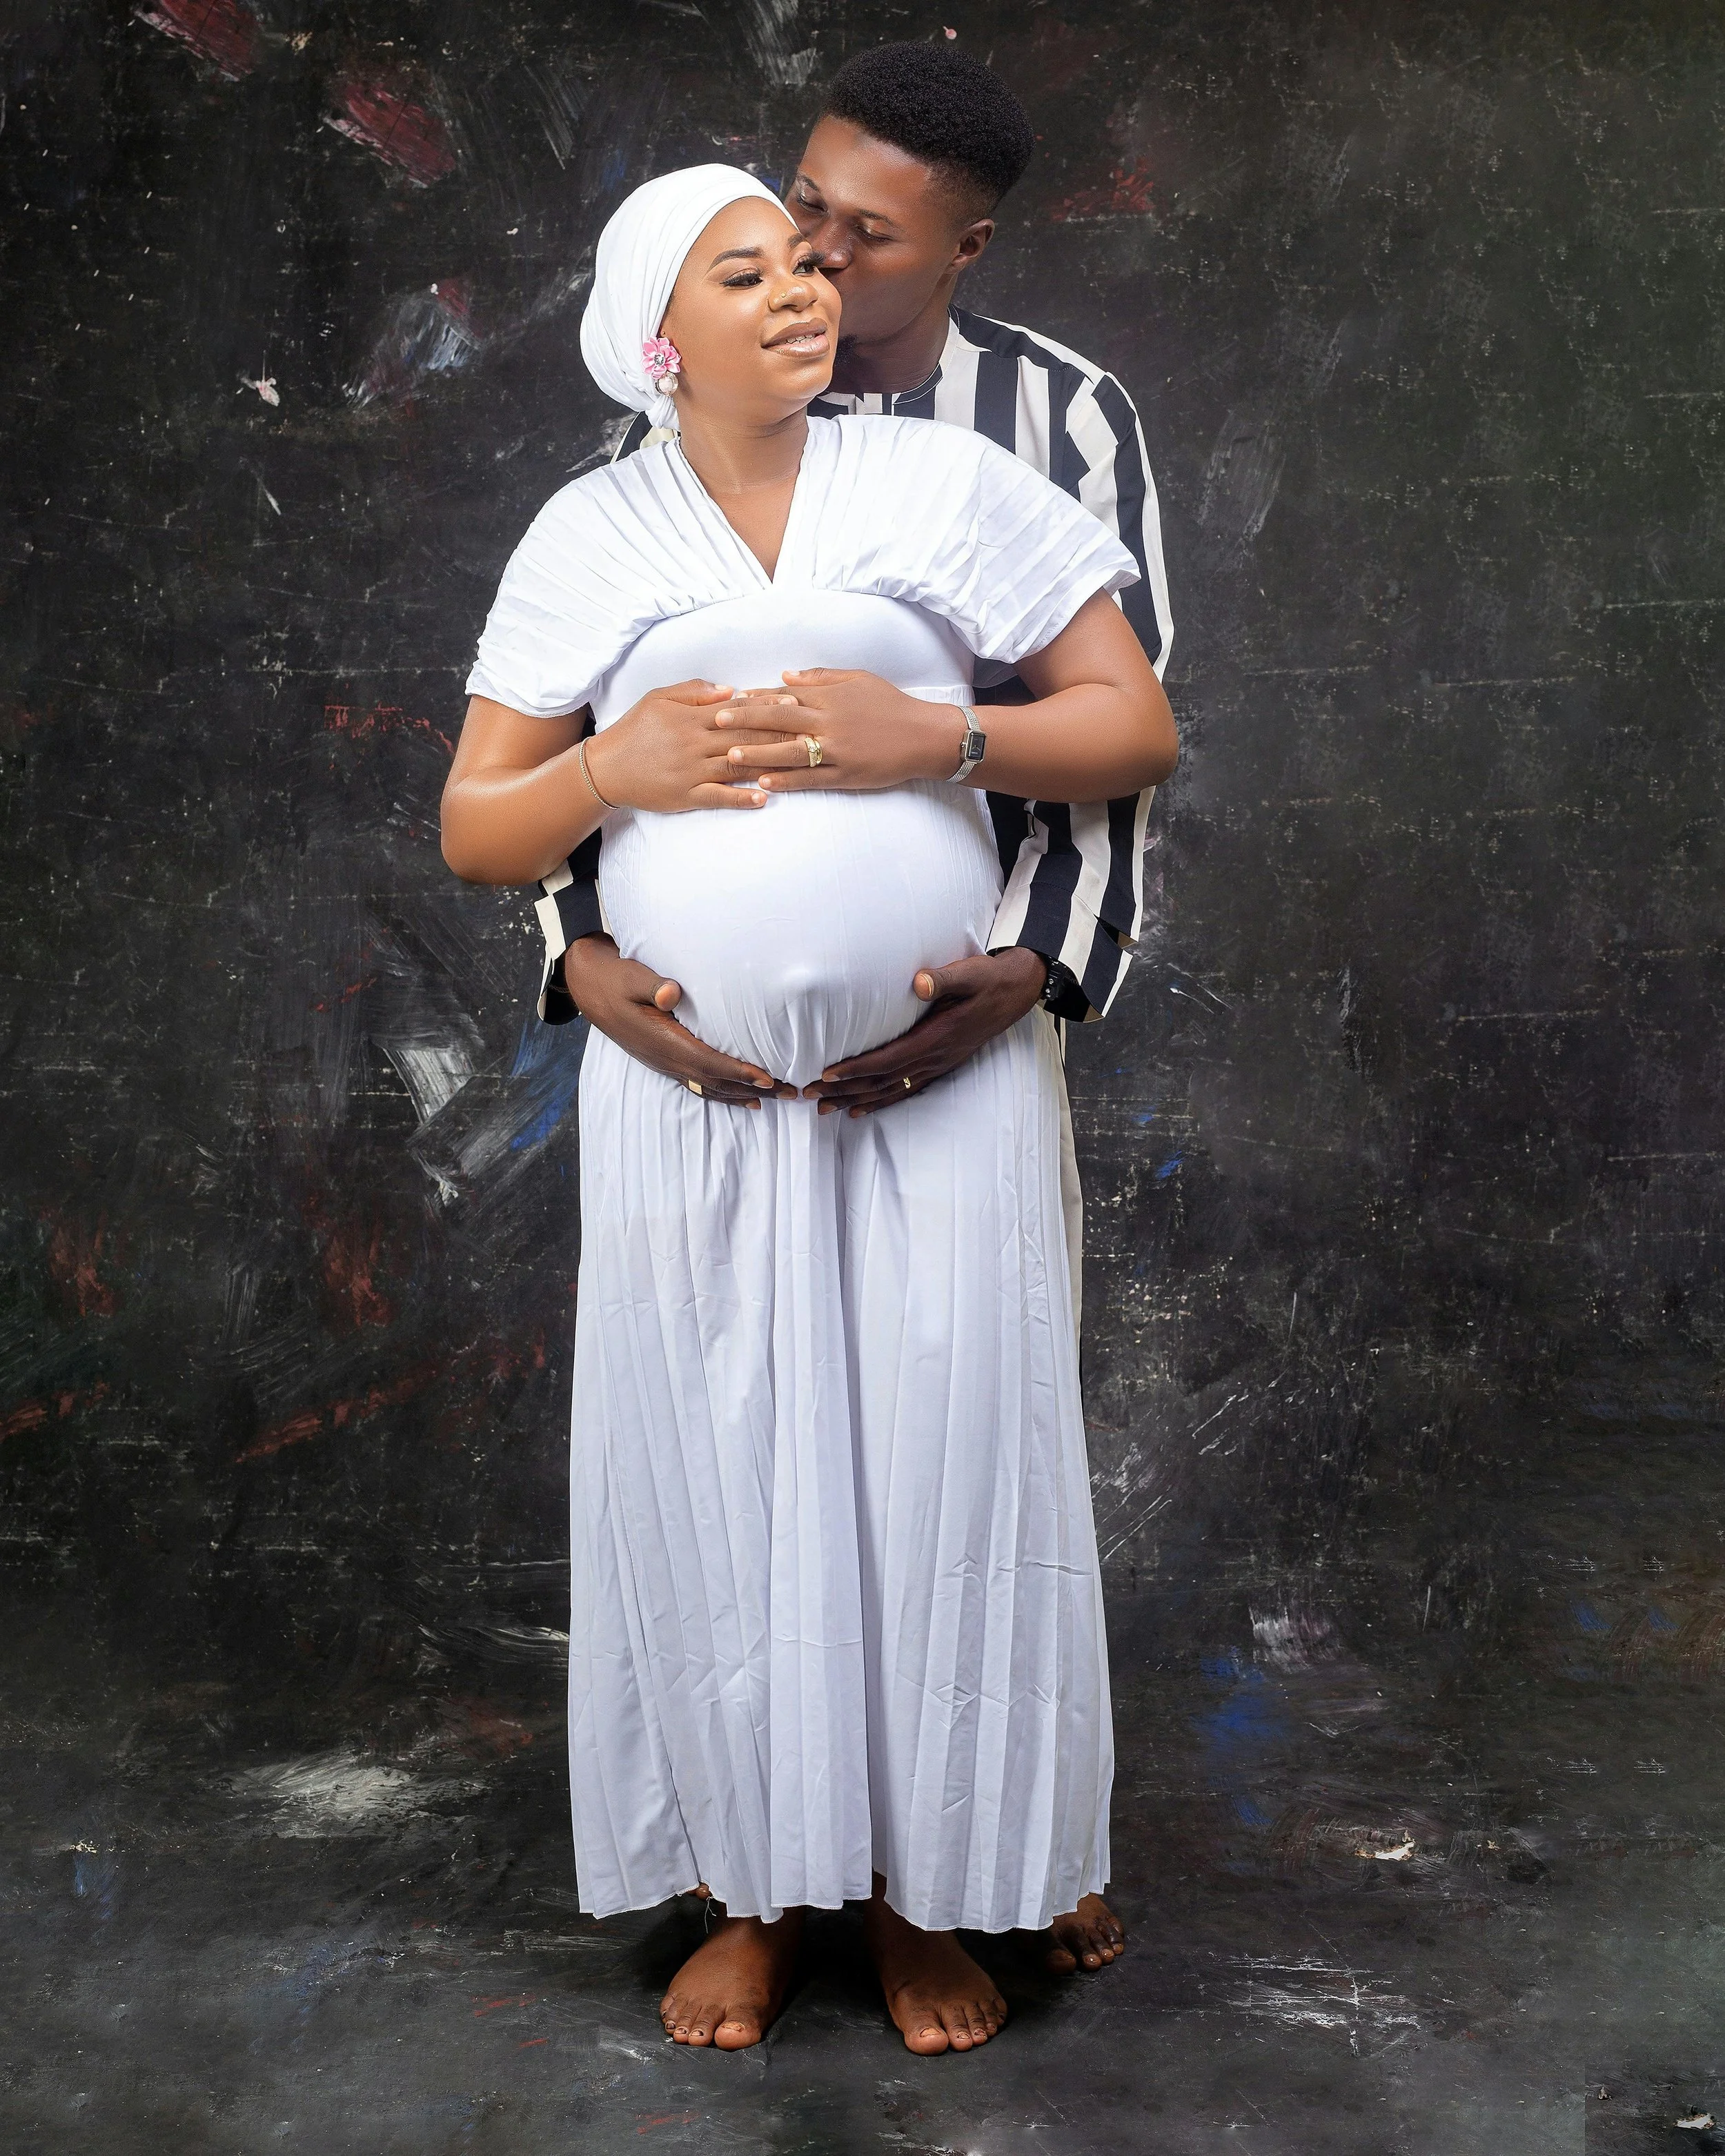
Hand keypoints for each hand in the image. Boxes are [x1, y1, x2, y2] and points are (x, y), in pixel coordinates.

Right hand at [564, 935, 794, 1105]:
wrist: (590, 988)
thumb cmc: (616, 978)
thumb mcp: (631, 976)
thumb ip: (653, 984)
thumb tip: (671, 992)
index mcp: (663, 1041)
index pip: (709, 1063)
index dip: (739, 1072)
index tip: (769, 1077)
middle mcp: (666, 1060)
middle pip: (716, 1082)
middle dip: (754, 1089)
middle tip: (790, 1093)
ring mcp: (664, 1064)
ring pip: (709, 1088)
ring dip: (742, 1094)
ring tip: (773, 1100)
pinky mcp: (664, 1061)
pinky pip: (698, 1084)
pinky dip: (722, 1093)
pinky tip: (741, 1098)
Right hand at [584, 679, 800, 815]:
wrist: (605, 769)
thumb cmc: (634, 730)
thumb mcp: (658, 699)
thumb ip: (694, 691)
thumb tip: (730, 689)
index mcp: (690, 717)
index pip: (736, 709)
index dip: (766, 705)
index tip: (793, 701)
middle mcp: (695, 743)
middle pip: (744, 737)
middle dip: (779, 732)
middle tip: (810, 729)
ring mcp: (692, 772)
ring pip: (737, 766)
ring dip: (769, 764)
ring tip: (798, 764)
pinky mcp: (687, 796)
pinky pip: (719, 798)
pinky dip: (742, 798)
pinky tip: (765, 798)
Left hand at [714, 669, 965, 791]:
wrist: (925, 736)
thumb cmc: (891, 704)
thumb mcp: (858, 679)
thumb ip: (820, 678)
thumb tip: (784, 677)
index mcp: (830, 697)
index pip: (785, 696)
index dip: (756, 698)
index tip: (730, 699)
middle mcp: (830, 722)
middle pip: (780, 720)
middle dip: (746, 720)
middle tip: (717, 722)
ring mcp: (837, 750)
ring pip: (790, 752)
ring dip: (758, 754)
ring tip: (729, 756)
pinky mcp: (846, 775)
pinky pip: (811, 778)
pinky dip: (787, 780)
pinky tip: (765, 782)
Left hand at [801, 948, 1049, 1114]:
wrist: (1016, 992)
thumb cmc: (987, 979)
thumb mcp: (969, 973)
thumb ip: (944, 979)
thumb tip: (919, 982)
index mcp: (937, 1037)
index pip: (888, 1059)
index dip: (857, 1069)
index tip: (827, 1073)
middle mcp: (935, 1058)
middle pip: (882, 1082)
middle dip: (845, 1091)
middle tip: (810, 1097)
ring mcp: (938, 1065)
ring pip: (890, 1091)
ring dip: (856, 1101)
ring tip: (825, 1110)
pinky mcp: (939, 1065)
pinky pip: (905, 1091)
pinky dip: (880, 1102)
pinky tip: (859, 1110)